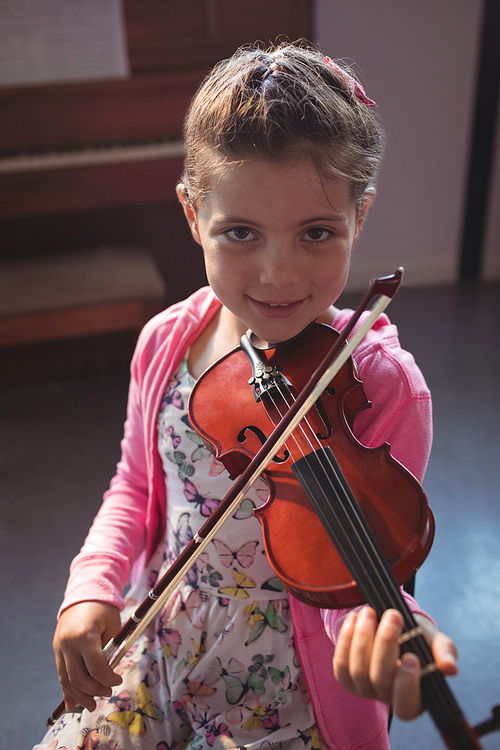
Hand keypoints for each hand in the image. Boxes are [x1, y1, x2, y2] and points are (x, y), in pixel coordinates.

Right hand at [53, 601, 122, 712]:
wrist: (84, 593)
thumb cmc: (103, 609)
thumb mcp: (112, 626)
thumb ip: (109, 651)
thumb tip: (107, 676)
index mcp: (84, 636)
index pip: (95, 667)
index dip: (108, 679)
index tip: (118, 681)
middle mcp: (68, 643)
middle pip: (78, 677)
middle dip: (94, 690)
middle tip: (108, 693)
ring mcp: (59, 647)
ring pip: (66, 679)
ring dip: (79, 695)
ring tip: (91, 705)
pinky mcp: (56, 649)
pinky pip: (61, 673)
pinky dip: (66, 689)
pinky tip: (71, 704)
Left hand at [333, 607, 457, 719]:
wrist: (396, 627)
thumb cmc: (420, 639)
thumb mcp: (436, 642)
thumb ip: (445, 653)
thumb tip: (450, 668)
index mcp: (414, 699)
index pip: (406, 705)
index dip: (407, 684)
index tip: (412, 656)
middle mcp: (386, 698)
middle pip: (380, 679)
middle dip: (385, 645)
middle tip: (393, 616)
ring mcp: (364, 690)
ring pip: (358, 670)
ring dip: (363, 637)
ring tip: (370, 612)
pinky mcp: (346, 678)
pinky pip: (340, 663)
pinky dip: (346, 639)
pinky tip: (354, 619)